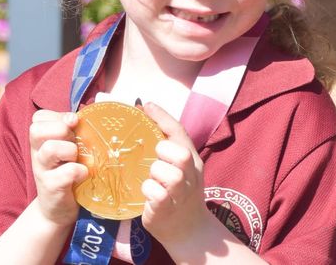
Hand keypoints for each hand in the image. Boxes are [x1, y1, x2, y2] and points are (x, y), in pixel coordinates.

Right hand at [29, 109, 88, 226]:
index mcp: (40, 140)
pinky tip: (83, 175)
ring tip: (77, 158)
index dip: (58, 116)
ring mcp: (42, 170)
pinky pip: (65, 173)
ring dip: (69, 150)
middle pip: (37, 129)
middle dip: (61, 130)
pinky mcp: (51, 187)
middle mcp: (37, 153)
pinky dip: (78, 171)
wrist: (58, 210)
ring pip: (49, 149)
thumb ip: (72, 132)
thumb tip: (89, 110)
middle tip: (73, 142)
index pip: (38, 117)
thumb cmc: (66, 174)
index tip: (73, 123)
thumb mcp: (66, 149)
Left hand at [139, 102, 213, 244]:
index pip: (181, 133)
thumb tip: (142, 109)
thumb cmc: (177, 192)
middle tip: (156, 157)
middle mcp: (190, 176)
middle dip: (164, 151)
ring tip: (151, 179)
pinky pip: (156, 194)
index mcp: (193, 160)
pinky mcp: (166, 209)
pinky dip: (148, 190)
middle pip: (181, 154)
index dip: (163, 117)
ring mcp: (180, 194)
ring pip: (168, 174)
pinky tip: (147, 195)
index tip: (146, 106)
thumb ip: (164, 142)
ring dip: (155, 173)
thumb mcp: (178, 166)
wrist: (188, 230)